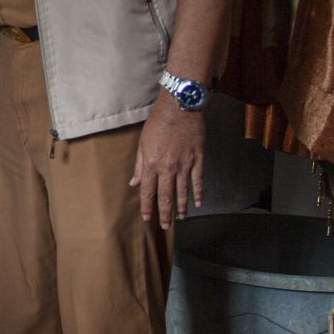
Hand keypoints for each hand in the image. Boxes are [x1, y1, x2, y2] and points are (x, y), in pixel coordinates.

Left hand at [131, 97, 204, 226]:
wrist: (179, 107)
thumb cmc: (158, 122)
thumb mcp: (143, 143)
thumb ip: (140, 165)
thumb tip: (134, 182)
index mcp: (152, 164)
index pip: (149, 192)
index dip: (148, 207)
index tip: (148, 218)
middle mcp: (168, 168)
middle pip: (166, 197)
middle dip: (165, 214)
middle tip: (165, 226)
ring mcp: (185, 165)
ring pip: (183, 192)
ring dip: (181, 207)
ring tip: (180, 218)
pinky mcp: (198, 159)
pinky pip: (198, 180)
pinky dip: (199, 193)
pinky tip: (198, 203)